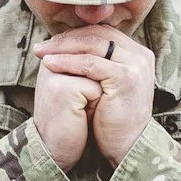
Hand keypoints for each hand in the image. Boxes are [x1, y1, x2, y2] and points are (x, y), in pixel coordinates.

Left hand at [38, 28, 156, 164]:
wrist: (127, 146)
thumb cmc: (111, 119)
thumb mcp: (105, 85)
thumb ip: (96, 64)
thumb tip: (66, 45)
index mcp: (136, 53)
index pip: (101, 33)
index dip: (73, 36)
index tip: (49, 43)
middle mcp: (140, 55)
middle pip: (97, 35)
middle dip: (66, 39)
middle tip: (41, 47)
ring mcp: (136, 65)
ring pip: (93, 45)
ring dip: (63, 48)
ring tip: (41, 53)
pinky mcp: (126, 78)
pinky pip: (91, 64)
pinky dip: (68, 62)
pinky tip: (50, 64)